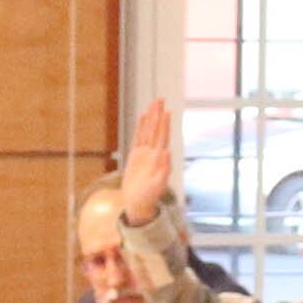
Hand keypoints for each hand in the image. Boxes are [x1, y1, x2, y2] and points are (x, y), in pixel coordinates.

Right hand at [116, 96, 174, 227]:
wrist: (138, 204)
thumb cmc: (148, 198)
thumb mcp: (157, 186)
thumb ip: (163, 171)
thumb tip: (167, 152)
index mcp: (159, 159)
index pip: (162, 138)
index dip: (164, 125)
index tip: (166, 111)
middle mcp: (153, 154)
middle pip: (156, 130)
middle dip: (158, 115)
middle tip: (160, 99)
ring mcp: (144, 154)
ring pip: (148, 131)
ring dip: (151, 117)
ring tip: (154, 103)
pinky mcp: (136, 156)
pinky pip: (138, 137)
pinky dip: (141, 127)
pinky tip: (143, 116)